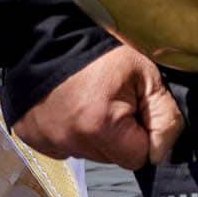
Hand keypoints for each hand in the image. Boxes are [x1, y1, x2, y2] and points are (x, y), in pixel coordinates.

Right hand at [12, 39, 181, 168]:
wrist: (48, 38)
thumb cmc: (100, 53)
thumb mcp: (145, 74)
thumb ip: (164, 117)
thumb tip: (162, 154)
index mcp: (101, 126)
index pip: (138, 158)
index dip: (143, 134)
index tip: (136, 109)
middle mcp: (71, 141)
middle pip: (112, 158)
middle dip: (118, 135)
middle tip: (112, 100)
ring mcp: (49, 143)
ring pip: (89, 153)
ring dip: (95, 134)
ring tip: (90, 101)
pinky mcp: (33, 139)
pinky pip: (65, 147)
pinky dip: (72, 131)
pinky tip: (71, 106)